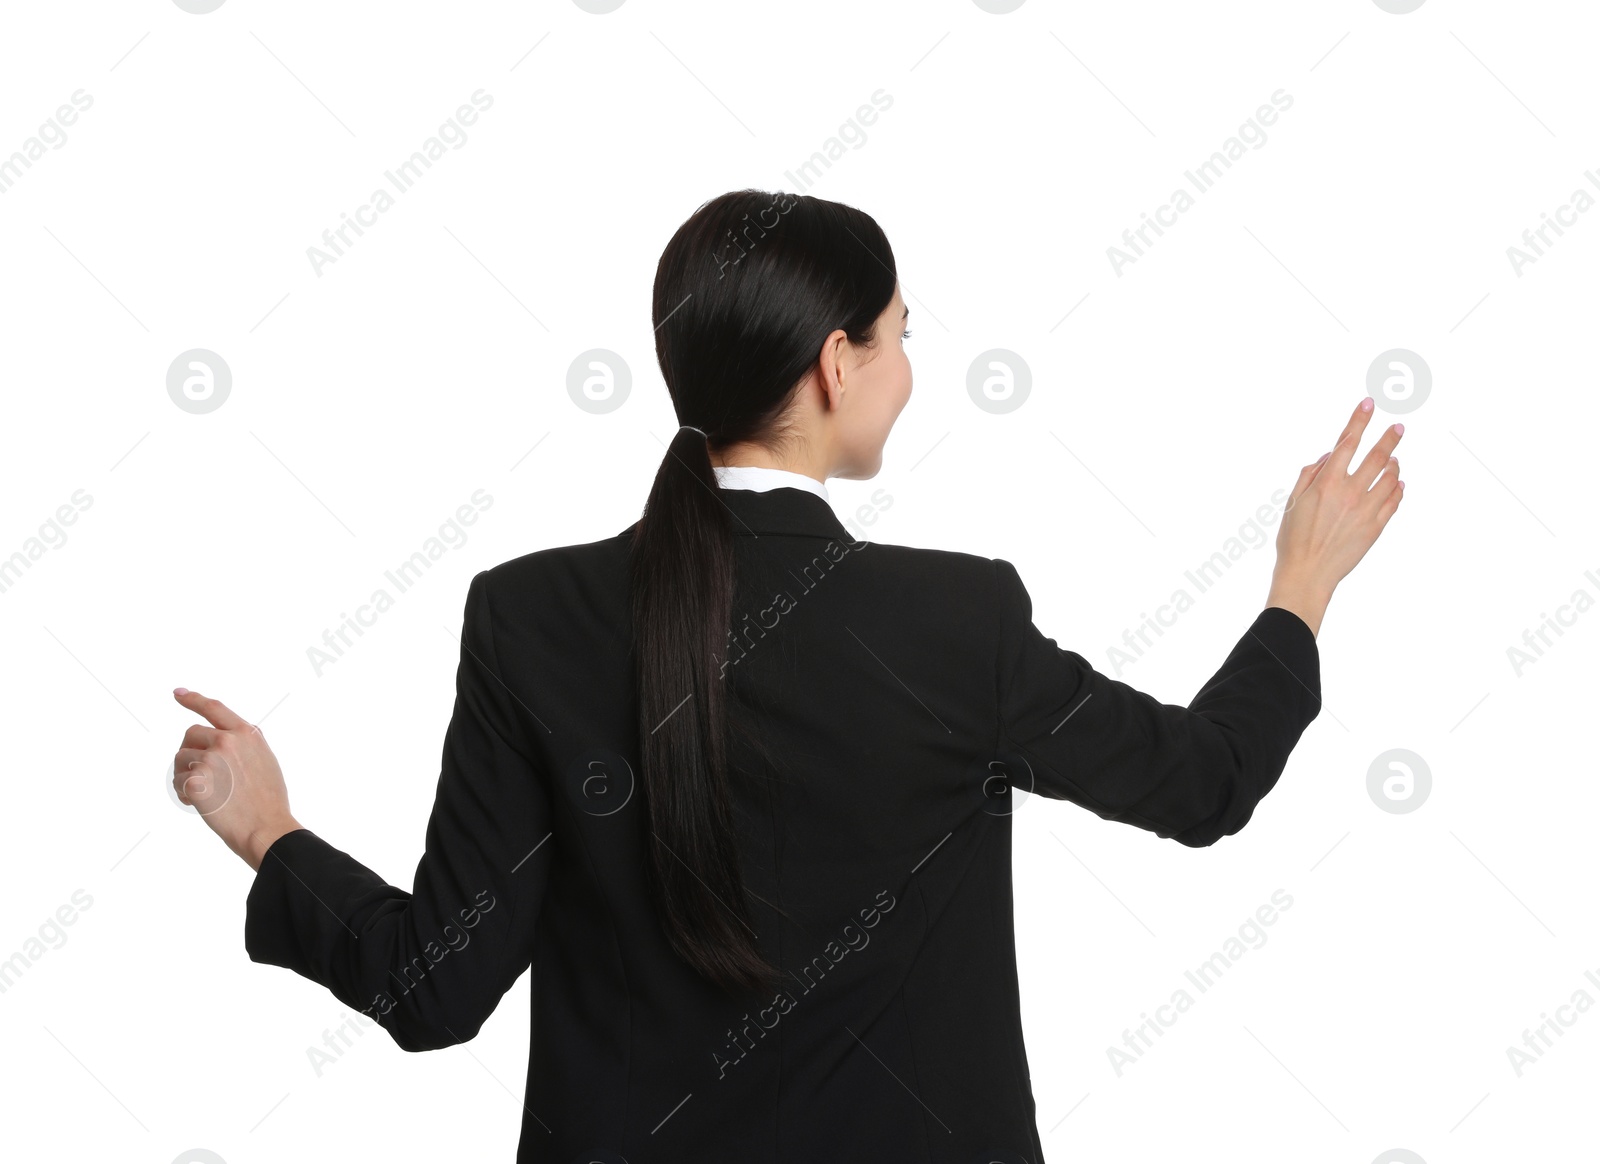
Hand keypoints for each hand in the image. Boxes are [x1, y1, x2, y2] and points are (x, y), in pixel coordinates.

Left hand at [171, 688, 301, 870]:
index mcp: (247, 734)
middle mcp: (228, 741)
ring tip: (204, 793)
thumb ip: (244, 745)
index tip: (178, 693)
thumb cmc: (268, 801)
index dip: (193, 699)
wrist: (267, 828)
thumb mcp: (265, 761)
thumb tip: (220, 738)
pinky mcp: (195, 780)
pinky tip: (198, 804)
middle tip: (198, 773)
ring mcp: (211, 759)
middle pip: (191, 733)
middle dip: (190, 751)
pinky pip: (177, 780)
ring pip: (181, 757)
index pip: (214, 708)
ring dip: (185, 773)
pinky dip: (183, 792)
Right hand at [1268, 397, 1406, 635]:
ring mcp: (1366, 509)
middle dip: (1389, 438)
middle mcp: (1349, 492)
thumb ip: (1310, 475)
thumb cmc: (1293, 539)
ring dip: (1395, 464)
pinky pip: (1394, 501)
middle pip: (1377, 456)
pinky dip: (1398, 489)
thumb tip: (1327, 456)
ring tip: (1395, 460)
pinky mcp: (1376, 527)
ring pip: (1390, 478)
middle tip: (1399, 428)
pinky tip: (1399, 484)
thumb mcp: (1292, 502)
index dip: (1359, 420)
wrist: (1307, 574)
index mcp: (1326, 482)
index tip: (1369, 404)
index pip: (1347, 442)